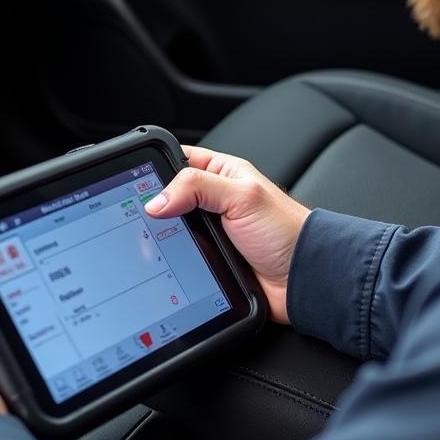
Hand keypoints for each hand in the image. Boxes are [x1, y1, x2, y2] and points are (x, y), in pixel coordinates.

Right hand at [144, 146, 310, 322]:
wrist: (303, 278)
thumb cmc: (287, 231)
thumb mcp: (242, 196)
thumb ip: (198, 187)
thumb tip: (157, 199)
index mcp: (221, 174)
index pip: (176, 161)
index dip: (155, 169)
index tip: (135, 182)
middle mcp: (212, 201)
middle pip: (168, 200)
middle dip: (157, 210)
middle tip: (147, 218)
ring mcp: (209, 232)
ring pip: (170, 232)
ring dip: (164, 240)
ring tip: (157, 244)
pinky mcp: (208, 260)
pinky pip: (180, 258)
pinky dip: (173, 262)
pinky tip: (168, 265)